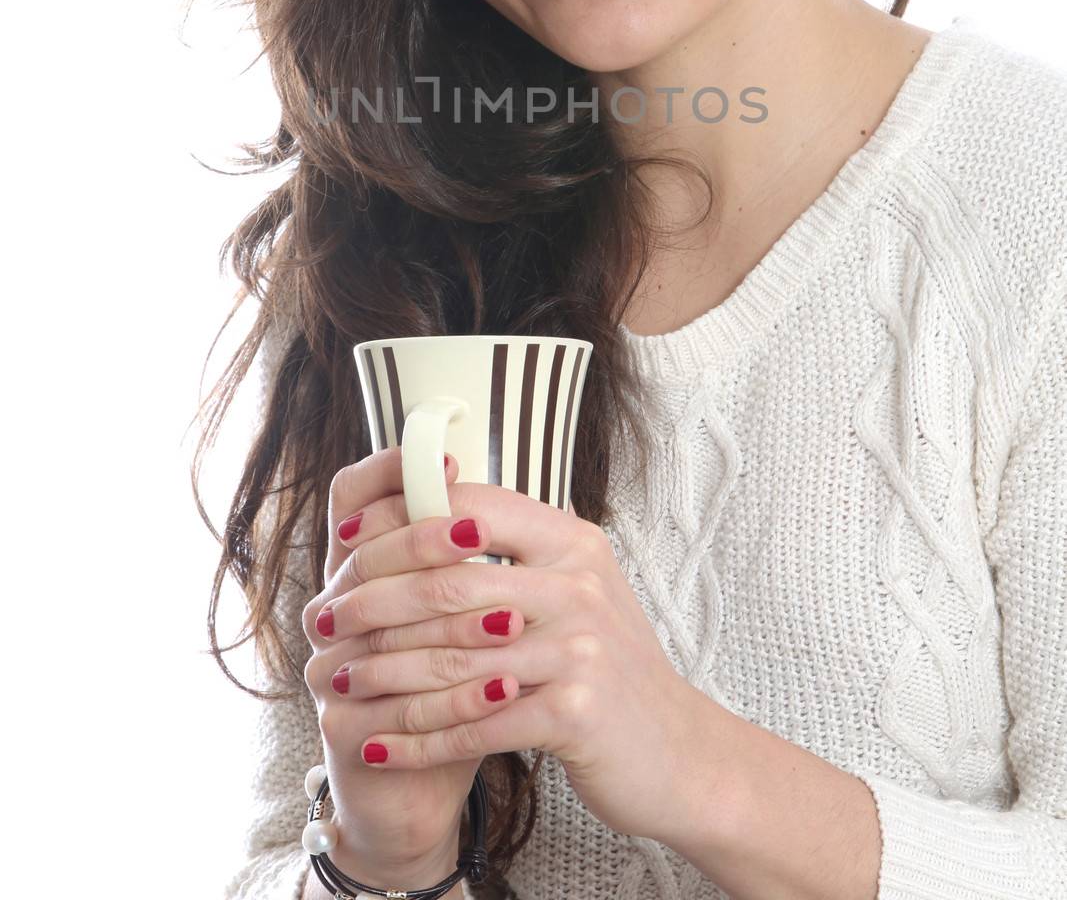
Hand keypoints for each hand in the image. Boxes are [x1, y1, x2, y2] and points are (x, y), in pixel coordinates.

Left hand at [314, 459, 699, 845]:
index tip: (347, 542)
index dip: (401, 522)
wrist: (679, 754)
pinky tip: (378, 745)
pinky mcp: (574, 713)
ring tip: (338, 681)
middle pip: (449, 585)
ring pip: (452, 659)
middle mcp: (578, 585)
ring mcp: (579, 648)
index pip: (471, 510)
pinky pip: (473, 724)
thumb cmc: (610, 669)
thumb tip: (433, 511)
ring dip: (383, 674)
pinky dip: (416, 738)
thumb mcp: (576, 591)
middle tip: (324, 621)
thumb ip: (517, 555)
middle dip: (373, 604)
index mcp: (573, 542)